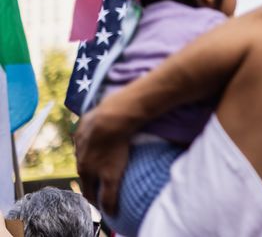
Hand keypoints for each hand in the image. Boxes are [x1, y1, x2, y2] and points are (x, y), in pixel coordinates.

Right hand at [74, 100, 134, 214]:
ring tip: (103, 159)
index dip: (94, 198)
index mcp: (84, 170)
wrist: (112, 118)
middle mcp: (78, 156)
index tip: (100, 202)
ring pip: (85, 153)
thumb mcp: (113, 175)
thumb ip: (109, 195)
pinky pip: (88, 135)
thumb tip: (108, 212)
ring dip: (92, 158)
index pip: (87, 190)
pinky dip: (93, 139)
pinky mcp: (85, 125)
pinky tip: (102, 137)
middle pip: (85, 172)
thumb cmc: (114, 148)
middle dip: (92, 179)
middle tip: (102, 182)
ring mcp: (80, 140)